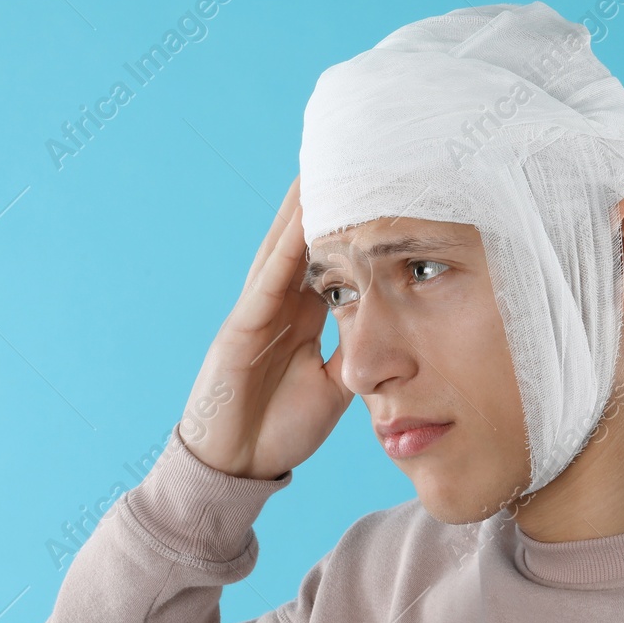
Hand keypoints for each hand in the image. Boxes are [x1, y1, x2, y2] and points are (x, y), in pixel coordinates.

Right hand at [178, 175, 351, 478]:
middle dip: (324, 202)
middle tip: (350, 154)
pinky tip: (301, 222)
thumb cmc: (279, 428)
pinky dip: (284, 252)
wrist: (234, 468)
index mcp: (300, 319)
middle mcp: (277, 307)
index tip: (377, 191)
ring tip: (323, 165)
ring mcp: (254, 315)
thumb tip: (388, 329)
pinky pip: (266, 284)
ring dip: (302, 210)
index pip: (330, 261)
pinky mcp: (238, 332)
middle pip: (305, 242)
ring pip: (284, 250)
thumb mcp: (333, 388)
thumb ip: (352, 353)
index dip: (350, 227)